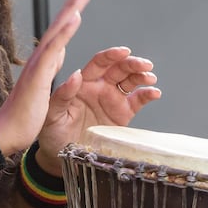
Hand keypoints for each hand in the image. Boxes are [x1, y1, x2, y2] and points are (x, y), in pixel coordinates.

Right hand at [0, 0, 93, 154]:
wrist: (6, 134)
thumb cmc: (24, 115)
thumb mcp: (45, 87)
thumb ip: (51, 66)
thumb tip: (60, 50)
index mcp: (46, 60)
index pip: (63, 28)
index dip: (74, 7)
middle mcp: (42, 57)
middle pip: (61, 21)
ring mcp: (38, 64)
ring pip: (58, 30)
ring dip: (72, 7)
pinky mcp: (37, 76)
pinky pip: (53, 50)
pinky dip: (64, 32)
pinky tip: (75, 17)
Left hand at [34, 46, 161, 171]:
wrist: (62, 155)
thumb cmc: (52, 132)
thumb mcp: (52, 113)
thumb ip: (63, 94)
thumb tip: (76, 75)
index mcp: (83, 83)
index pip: (99, 63)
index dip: (112, 56)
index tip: (123, 51)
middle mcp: (100, 87)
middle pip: (119, 69)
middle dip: (133, 63)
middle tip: (144, 64)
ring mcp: (113, 100)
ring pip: (131, 81)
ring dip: (142, 76)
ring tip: (150, 77)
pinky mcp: (123, 114)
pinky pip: (138, 101)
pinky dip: (148, 94)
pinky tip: (154, 93)